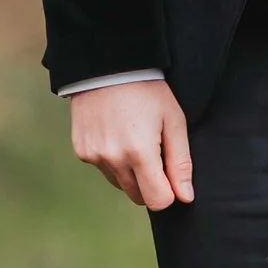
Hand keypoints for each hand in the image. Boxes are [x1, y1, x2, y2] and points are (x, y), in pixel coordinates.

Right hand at [68, 78, 193, 208]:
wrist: (107, 66)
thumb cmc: (148, 91)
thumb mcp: (173, 121)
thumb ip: (180, 162)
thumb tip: (185, 197)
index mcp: (140, 153)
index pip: (157, 201)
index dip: (169, 192)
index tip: (172, 174)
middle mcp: (113, 159)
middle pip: (138, 196)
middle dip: (151, 184)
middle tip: (156, 151)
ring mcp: (94, 156)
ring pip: (120, 184)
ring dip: (131, 173)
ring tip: (135, 138)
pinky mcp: (82, 152)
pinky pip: (104, 169)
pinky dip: (113, 160)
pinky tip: (117, 134)